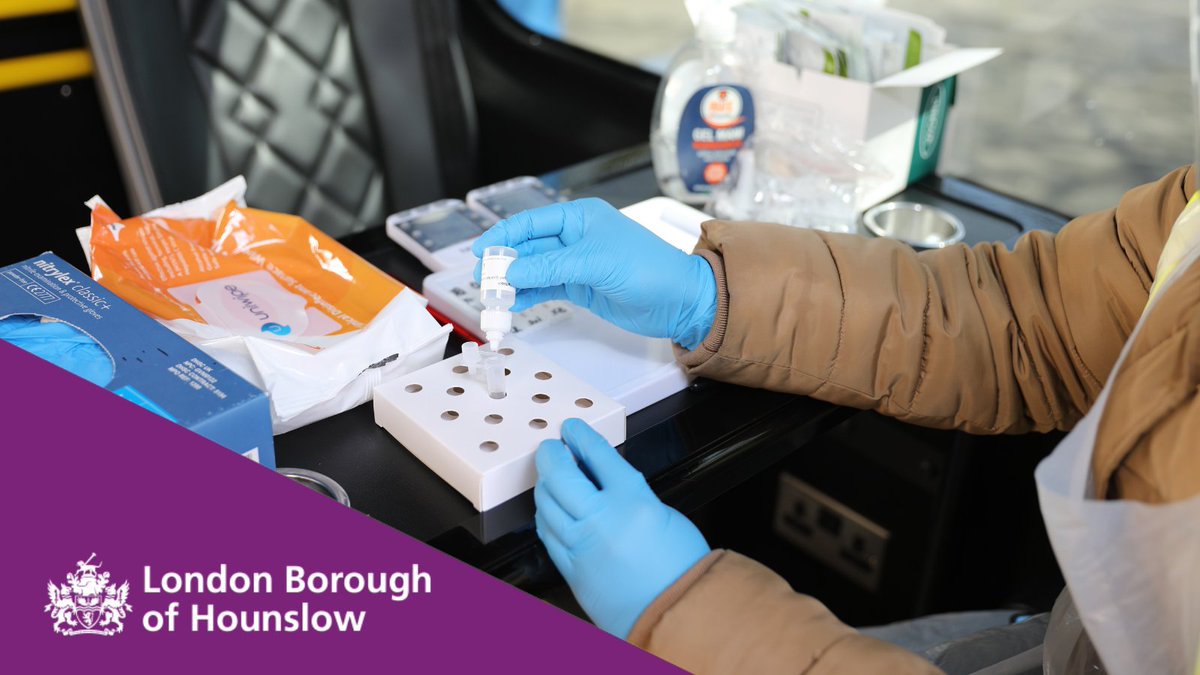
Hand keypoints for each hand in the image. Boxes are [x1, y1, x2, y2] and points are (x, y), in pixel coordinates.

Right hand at [471, 198, 717, 349]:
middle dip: (505, 262)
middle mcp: (576, 237)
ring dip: (514, 281)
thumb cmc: (648, 268)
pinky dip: (528, 295)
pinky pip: (546, 288)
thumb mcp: (594, 262)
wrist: (679, 300)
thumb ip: (549, 267)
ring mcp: (577, 264)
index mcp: (580, 217)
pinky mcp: (581, 287)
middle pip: (529, 247)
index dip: (503, 234)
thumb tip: (511, 272)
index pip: (531, 221)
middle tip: (483, 279)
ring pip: (535, 270)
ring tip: (492, 295)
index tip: (481, 250)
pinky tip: (513, 303)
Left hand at [534, 418, 709, 637]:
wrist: (674, 615)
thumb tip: (607, 482)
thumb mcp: (664, 514)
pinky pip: (547, 534)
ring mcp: (582, 546)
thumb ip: (633, 495)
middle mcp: (602, 520)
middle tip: (552, 447)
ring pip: (547, 504)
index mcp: (633, 501)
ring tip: (550, 476)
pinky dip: (545, 516)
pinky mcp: (571, 569)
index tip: (572, 428)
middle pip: (562, 476)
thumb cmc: (679, 571)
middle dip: (552, 455)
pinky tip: (548, 510)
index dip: (581, 437)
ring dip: (545, 484)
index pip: (598, 456)